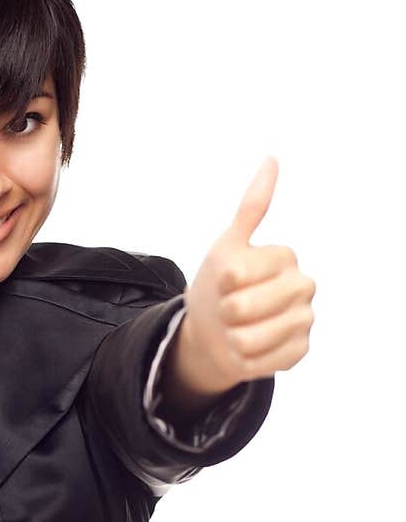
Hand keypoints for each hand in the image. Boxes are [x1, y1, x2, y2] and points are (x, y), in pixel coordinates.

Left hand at [179, 157, 315, 392]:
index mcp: (284, 256)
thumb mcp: (225, 247)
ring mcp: (304, 320)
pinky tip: (248, 349)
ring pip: (248, 339)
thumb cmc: (220, 286)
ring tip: (237, 330)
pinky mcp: (299, 351)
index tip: (225, 281)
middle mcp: (303, 285)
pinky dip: (242, 360)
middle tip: (230, 309)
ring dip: (231, 338)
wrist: (217, 330)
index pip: (237, 273)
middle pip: (242, 307)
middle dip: (223, 311)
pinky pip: (259, 362)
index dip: (220, 282)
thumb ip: (251, 208)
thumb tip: (272, 159)